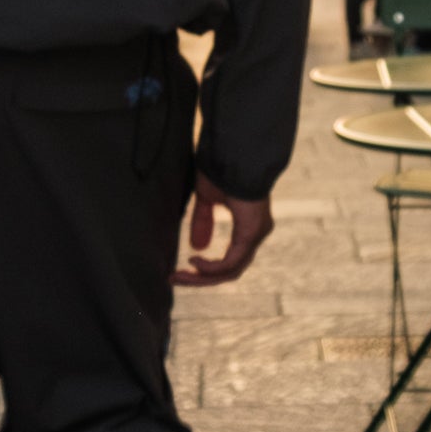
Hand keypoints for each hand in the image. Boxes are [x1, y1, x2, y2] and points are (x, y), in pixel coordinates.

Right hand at [174, 173, 273, 287]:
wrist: (233, 152)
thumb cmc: (222, 167)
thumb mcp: (207, 199)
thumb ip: (203, 222)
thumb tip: (196, 247)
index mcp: (249, 226)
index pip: (230, 260)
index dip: (206, 269)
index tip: (181, 270)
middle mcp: (256, 234)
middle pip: (229, 271)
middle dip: (200, 278)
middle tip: (174, 279)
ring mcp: (256, 235)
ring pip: (230, 271)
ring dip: (202, 277)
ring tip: (178, 276)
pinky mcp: (250, 234)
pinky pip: (231, 263)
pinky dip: (211, 267)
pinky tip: (194, 261)